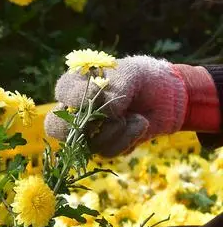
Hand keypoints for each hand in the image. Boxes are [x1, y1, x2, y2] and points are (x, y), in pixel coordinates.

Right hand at [44, 56, 219, 156]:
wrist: (171, 98)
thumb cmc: (146, 78)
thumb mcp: (132, 74)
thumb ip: (115, 89)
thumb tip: (105, 115)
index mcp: (77, 85)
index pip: (62, 92)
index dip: (75, 97)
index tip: (98, 92)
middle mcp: (76, 110)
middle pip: (56, 128)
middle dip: (80, 128)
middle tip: (101, 121)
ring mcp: (88, 132)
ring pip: (85, 143)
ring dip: (115, 131)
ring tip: (135, 116)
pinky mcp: (105, 146)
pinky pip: (107, 151)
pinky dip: (127, 139)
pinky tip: (140, 124)